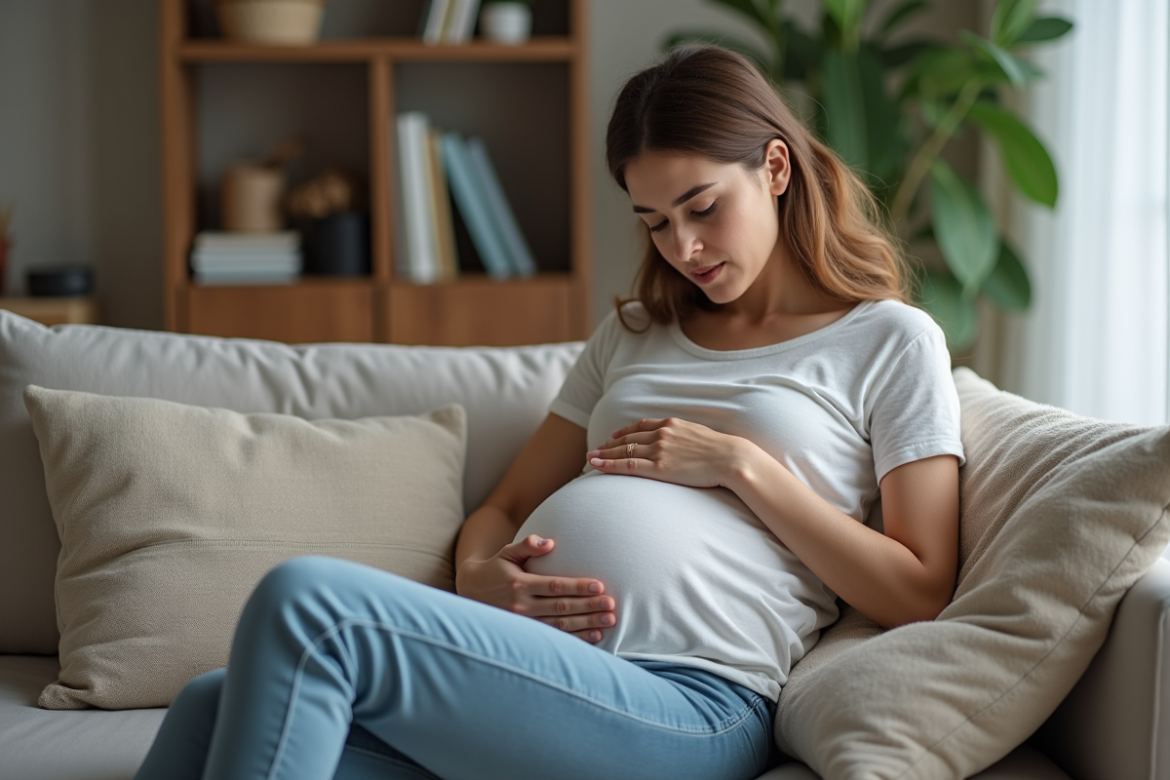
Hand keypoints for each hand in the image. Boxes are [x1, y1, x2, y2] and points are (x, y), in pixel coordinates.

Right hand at [455, 534, 616, 642]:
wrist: (471, 592)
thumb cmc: (495, 568)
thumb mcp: (507, 552)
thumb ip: (527, 545)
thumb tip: (549, 543)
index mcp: (520, 584)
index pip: (555, 586)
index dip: (578, 587)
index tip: (599, 586)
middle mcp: (522, 606)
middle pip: (561, 608)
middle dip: (588, 607)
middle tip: (611, 606)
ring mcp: (523, 623)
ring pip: (560, 626)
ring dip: (586, 624)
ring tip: (608, 622)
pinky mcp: (525, 634)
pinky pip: (554, 638)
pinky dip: (576, 638)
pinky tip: (594, 636)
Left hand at [586, 417, 747, 488]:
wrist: (730, 458)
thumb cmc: (720, 450)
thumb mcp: (699, 434)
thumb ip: (684, 435)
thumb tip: (681, 442)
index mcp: (671, 424)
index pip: (641, 426)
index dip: (625, 432)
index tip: (614, 436)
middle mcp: (661, 434)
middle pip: (628, 439)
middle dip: (609, 445)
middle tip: (595, 449)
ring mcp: (659, 450)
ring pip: (623, 452)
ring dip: (604, 455)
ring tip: (591, 458)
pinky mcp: (659, 467)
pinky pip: (627, 466)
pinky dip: (609, 465)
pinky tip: (597, 466)